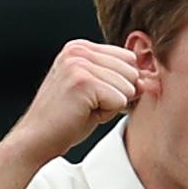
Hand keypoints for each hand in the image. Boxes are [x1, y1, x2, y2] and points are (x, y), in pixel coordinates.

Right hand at [6, 40, 140, 165]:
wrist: (36, 140)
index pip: (128, 58)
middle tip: (88, 106)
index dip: (119, 84)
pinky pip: (119, 99)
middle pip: (131, 70)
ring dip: (111, 105)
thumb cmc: (66, 120)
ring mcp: (78, 64)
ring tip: (85, 110)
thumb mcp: (96, 91)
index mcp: (80, 47)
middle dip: (117, 94)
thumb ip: (120, 79)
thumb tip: (151, 79)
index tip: (94, 97)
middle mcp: (78, 50)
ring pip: (128, 86)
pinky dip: (106, 113)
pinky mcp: (82, 81)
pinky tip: (83, 114)